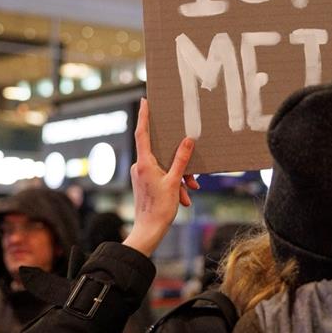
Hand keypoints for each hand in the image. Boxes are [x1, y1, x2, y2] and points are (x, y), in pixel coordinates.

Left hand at [123, 98, 199, 256]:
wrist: (149, 231)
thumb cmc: (159, 208)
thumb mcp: (174, 182)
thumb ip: (181, 160)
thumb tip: (187, 141)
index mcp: (144, 163)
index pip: (142, 134)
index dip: (144, 116)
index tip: (145, 101)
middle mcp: (140, 166)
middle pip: (161, 152)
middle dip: (179, 160)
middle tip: (191, 170)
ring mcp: (142, 174)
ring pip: (165, 166)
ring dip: (180, 176)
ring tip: (189, 190)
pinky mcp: (146, 182)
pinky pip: (164, 175)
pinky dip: (175, 182)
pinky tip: (184, 196)